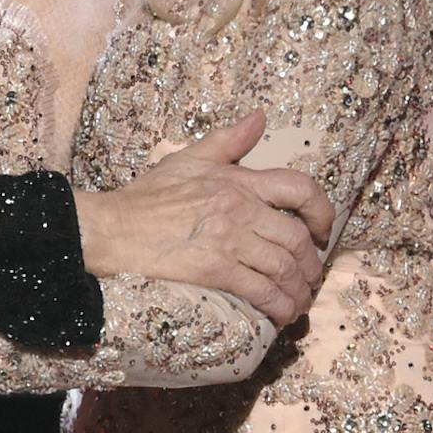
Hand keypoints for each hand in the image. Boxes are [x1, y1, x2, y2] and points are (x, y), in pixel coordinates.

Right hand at [74, 110, 333, 325]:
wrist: (110, 229)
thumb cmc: (144, 198)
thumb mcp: (186, 159)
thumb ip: (226, 141)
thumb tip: (260, 118)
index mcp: (236, 180)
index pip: (299, 188)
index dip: (322, 212)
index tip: (321, 231)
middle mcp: (239, 207)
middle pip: (297, 238)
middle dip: (311, 265)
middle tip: (308, 279)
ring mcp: (228, 239)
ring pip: (284, 269)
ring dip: (298, 291)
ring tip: (296, 302)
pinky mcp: (215, 269)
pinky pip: (262, 291)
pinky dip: (278, 306)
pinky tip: (279, 315)